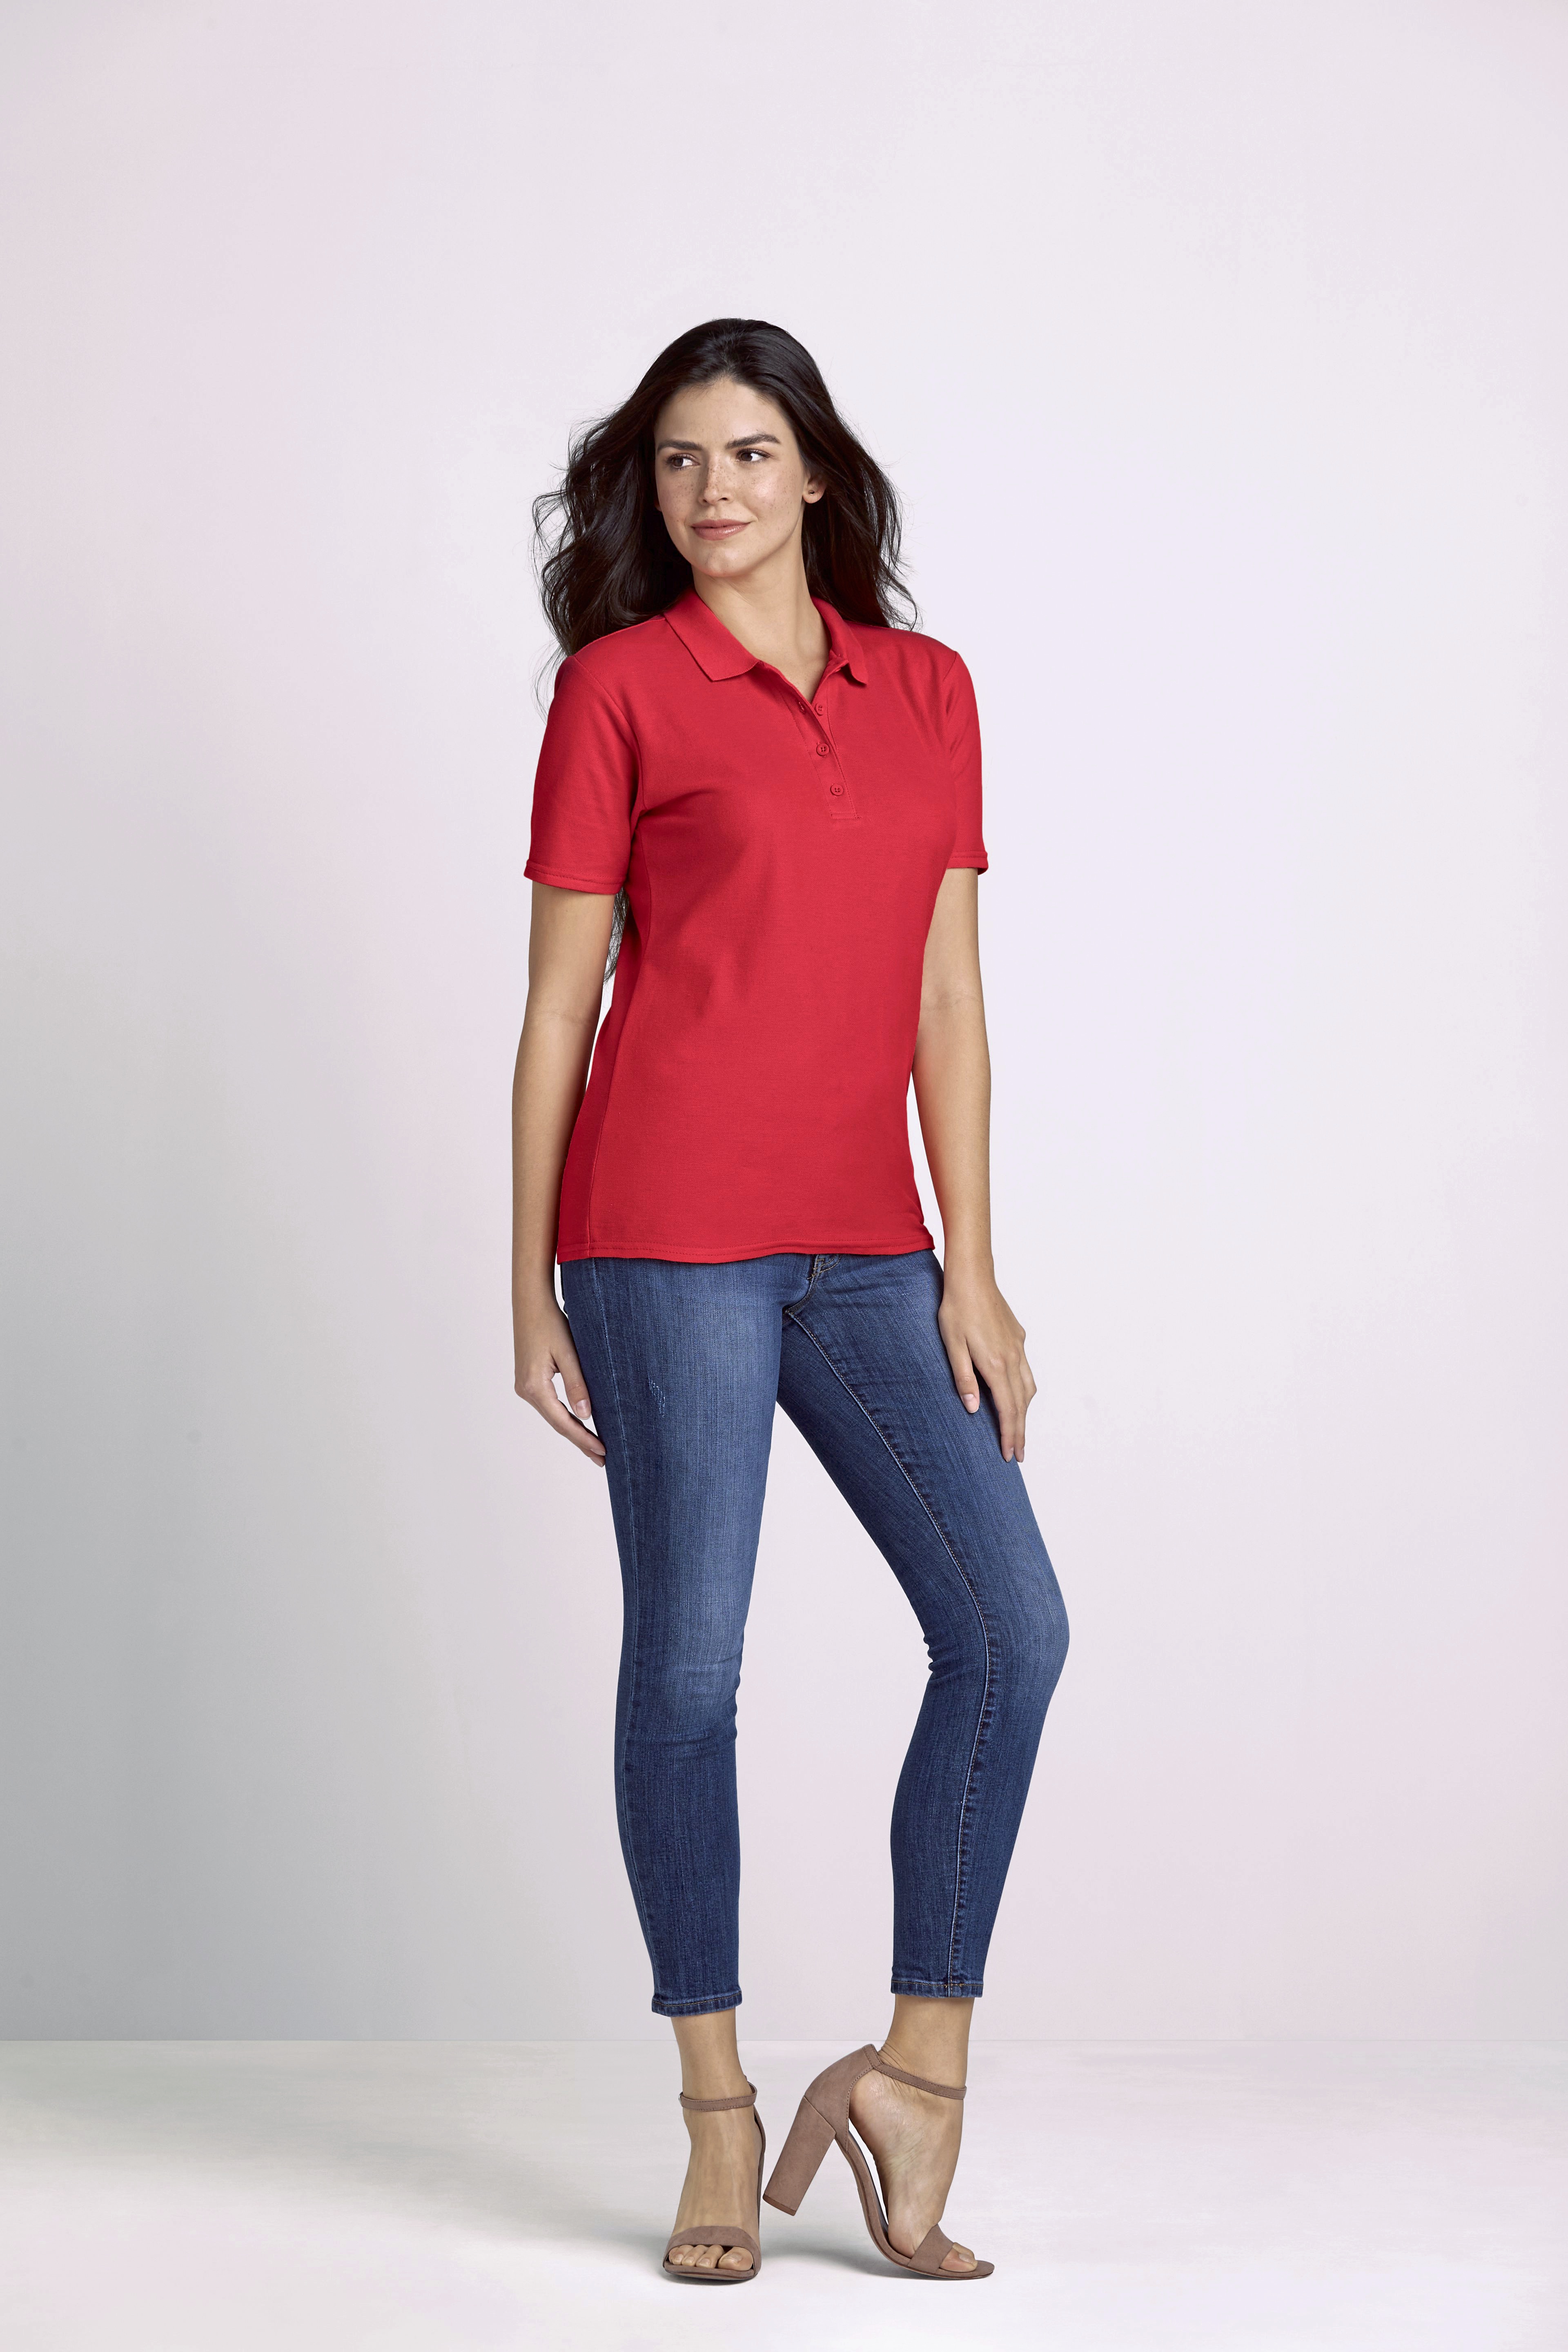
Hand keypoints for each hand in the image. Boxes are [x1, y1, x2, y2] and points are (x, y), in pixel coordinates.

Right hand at [514, 1294, 606, 1466]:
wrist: (530, 1302)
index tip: (602, 1452)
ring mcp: (525, 1386)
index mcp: (534, 1387)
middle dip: (580, 1441)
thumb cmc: (550, 1322)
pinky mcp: (529, 1380)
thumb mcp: (568, 1353)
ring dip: (574, 1430)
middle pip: (557, 1423)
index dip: (583, 1439)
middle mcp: (525, 1390)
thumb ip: (577, 1384)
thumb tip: (586, 1415)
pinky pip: (550, 1405)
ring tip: (594, 1446)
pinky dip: (566, 1416)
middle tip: (602, 1459)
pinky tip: (579, 1423)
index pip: (563, 1422)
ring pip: (554, 1415)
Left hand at [937, 1265, 1035, 1462]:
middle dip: (1020, 1432)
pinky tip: (1018, 1393)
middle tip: (1019, 1454)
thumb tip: (972, 1409)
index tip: (1011, 1454)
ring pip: (1028, 1388)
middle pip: (1021, 1404)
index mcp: (995, 1364)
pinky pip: (1027, 1371)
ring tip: (1018, 1430)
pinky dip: (1025, 1390)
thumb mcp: (952, 1346)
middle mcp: (1012, 1358)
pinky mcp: (1018, 1337)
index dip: (1009, 1434)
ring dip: (1025, 1412)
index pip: (1007, 1409)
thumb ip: (964, 1378)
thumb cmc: (957, 1310)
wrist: (972, 1277)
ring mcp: (1018, 1347)